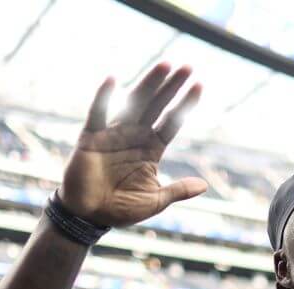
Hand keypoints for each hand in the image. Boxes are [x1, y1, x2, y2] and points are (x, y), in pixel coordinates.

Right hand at [58, 64, 206, 227]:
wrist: (89, 217)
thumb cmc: (120, 209)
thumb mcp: (155, 201)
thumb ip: (177, 190)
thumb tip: (204, 185)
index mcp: (150, 149)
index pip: (171, 122)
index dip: (184, 105)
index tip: (200, 86)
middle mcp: (134, 136)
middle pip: (157, 106)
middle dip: (171, 87)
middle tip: (188, 67)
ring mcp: (113, 134)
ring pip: (134, 104)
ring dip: (149, 84)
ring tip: (164, 65)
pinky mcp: (91, 138)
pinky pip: (97, 114)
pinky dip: (103, 98)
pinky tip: (112, 80)